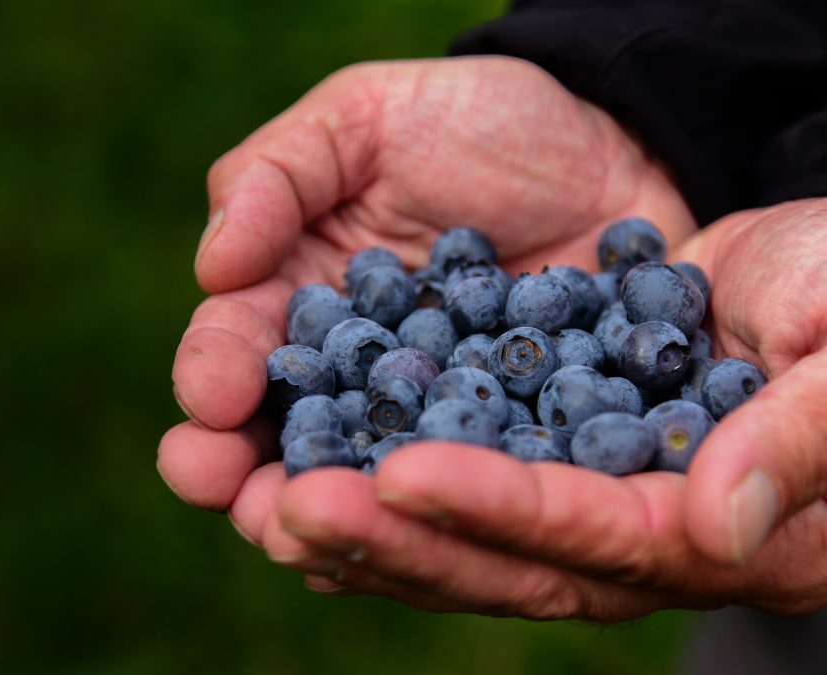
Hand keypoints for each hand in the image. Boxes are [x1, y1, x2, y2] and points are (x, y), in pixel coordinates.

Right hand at [157, 56, 694, 508]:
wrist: (614, 146)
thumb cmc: (476, 119)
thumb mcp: (365, 117)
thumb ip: (278, 176)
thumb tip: (213, 266)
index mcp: (299, 304)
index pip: (235, 351)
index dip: (212, 379)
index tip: (212, 401)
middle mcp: (357, 381)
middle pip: (293, 449)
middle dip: (263, 487)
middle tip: (257, 512)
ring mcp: (438, 423)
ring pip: (379, 490)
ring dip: (351, 524)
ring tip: (325, 544)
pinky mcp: (519, 445)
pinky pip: (484, 493)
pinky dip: (461, 522)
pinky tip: (443, 541)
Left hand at [251, 196, 826, 620]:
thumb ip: (811, 432)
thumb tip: (722, 526)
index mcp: (751, 533)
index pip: (614, 535)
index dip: (512, 509)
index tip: (409, 473)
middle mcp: (666, 544)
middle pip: (523, 560)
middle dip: (408, 536)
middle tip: (295, 505)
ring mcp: (609, 512)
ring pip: (478, 543)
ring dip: (377, 523)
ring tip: (273, 498)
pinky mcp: (566, 465)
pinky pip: (470, 491)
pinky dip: (394, 489)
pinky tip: (317, 469)